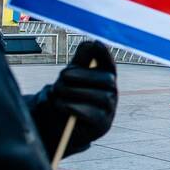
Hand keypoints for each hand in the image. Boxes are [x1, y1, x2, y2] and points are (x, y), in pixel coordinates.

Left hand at [30, 41, 117, 157]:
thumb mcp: (72, 76)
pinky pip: (93, 114)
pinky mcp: (102, 125)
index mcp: (105, 77)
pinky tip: (63, 105)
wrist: (61, 127)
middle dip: (82, 76)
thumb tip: (91, 42)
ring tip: (58, 93)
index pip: (109, 63)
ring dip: (75, 92)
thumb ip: (81, 59)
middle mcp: (112, 92)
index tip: (95, 44)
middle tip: (61, 78)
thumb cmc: (68, 97)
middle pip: (106, 79)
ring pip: (100, 97)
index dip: (105, 53)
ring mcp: (110, 109)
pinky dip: (75, 107)